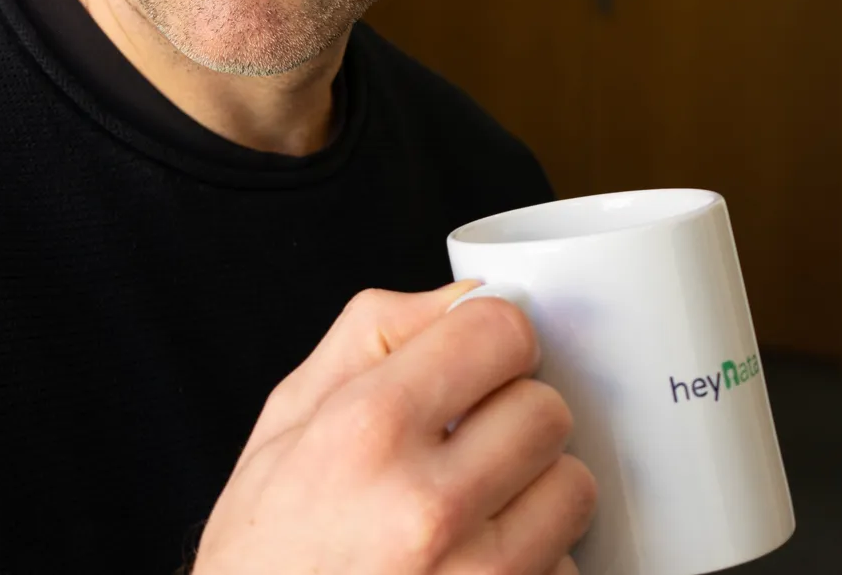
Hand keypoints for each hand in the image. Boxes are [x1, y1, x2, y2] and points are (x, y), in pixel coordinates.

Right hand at [192, 280, 595, 574]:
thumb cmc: (267, 542)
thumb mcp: (288, 418)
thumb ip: (375, 335)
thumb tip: (469, 294)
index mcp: (366, 431)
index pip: (499, 332)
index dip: (490, 338)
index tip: (476, 361)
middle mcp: (425, 506)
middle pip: (548, 408)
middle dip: (513, 414)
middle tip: (467, 442)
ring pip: (574, 488)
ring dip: (535, 490)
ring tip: (474, 507)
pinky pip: (568, 567)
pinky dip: (535, 561)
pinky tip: (473, 564)